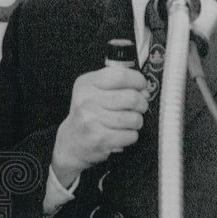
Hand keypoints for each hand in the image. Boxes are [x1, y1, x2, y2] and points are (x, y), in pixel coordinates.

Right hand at [52, 67, 148, 185]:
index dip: (137, 81)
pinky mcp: (99, 138)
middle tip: (138, 108)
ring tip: (128, 123)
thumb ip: (119, 86)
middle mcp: (86, 99)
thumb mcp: (96, 92)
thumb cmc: (89, 115)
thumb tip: (144, 92)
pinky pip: (130, 135)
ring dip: (136, 122)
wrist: (72, 142)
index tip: (141, 87)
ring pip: (133, 118)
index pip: (120, 75)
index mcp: (87, 83)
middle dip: (141, 104)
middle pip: (131, 97)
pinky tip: (121, 134)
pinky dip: (131, 136)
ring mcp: (91, 119)